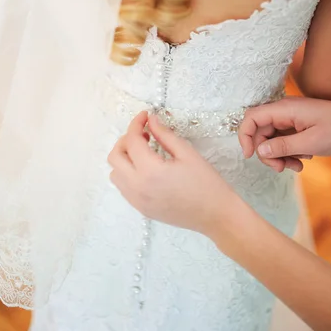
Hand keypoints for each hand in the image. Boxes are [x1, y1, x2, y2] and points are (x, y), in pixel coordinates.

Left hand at [108, 112, 235, 234]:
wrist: (215, 215)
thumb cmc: (206, 183)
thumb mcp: (187, 153)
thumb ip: (164, 135)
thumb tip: (151, 120)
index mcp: (150, 171)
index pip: (132, 140)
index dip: (136, 123)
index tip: (146, 115)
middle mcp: (137, 187)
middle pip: (115, 157)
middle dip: (126, 139)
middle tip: (144, 134)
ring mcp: (137, 200)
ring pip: (115, 173)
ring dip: (125, 157)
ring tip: (144, 151)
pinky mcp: (140, 209)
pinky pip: (123, 187)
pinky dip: (127, 173)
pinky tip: (145, 168)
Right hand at [238, 97, 330, 171]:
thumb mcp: (310, 143)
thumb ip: (282, 147)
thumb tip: (259, 151)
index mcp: (284, 109)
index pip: (251, 117)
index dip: (245, 136)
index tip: (250, 156)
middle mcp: (284, 111)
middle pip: (260, 131)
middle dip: (266, 153)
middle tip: (280, 168)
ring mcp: (290, 118)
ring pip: (271, 138)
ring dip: (279, 155)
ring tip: (296, 166)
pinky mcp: (296, 125)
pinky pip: (283, 139)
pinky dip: (288, 152)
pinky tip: (303, 159)